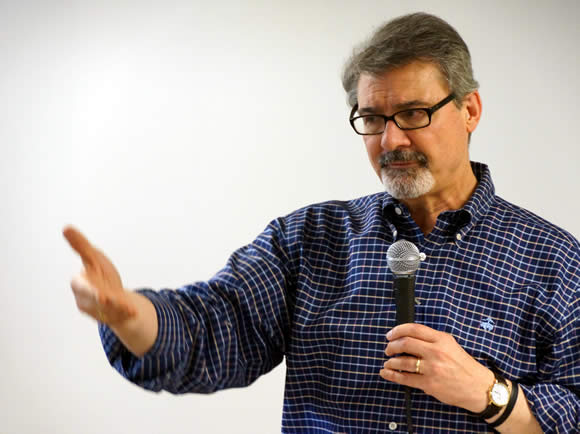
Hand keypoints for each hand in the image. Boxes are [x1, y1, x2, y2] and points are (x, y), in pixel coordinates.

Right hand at [63, 225, 135, 325]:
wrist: (111, 293)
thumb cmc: (99, 273)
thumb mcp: (92, 257)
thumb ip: (80, 245)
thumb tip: (66, 227)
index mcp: (79, 284)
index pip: (80, 286)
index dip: (86, 288)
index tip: (95, 290)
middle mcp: (86, 299)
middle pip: (93, 301)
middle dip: (99, 299)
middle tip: (106, 299)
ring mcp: (98, 310)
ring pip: (107, 309)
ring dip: (117, 306)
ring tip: (128, 307)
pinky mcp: (109, 316)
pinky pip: (119, 315)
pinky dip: (126, 311)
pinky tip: (133, 311)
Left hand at [379, 323, 493, 412]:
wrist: (478, 387)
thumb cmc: (463, 365)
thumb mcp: (450, 345)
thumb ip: (431, 340)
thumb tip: (407, 337)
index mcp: (441, 339)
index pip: (414, 329)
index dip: (397, 330)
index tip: (390, 335)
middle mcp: (436, 352)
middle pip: (405, 343)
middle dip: (392, 346)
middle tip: (388, 349)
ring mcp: (432, 368)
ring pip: (403, 361)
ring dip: (390, 362)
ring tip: (388, 363)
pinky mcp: (429, 384)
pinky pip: (405, 378)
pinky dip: (392, 375)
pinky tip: (386, 373)